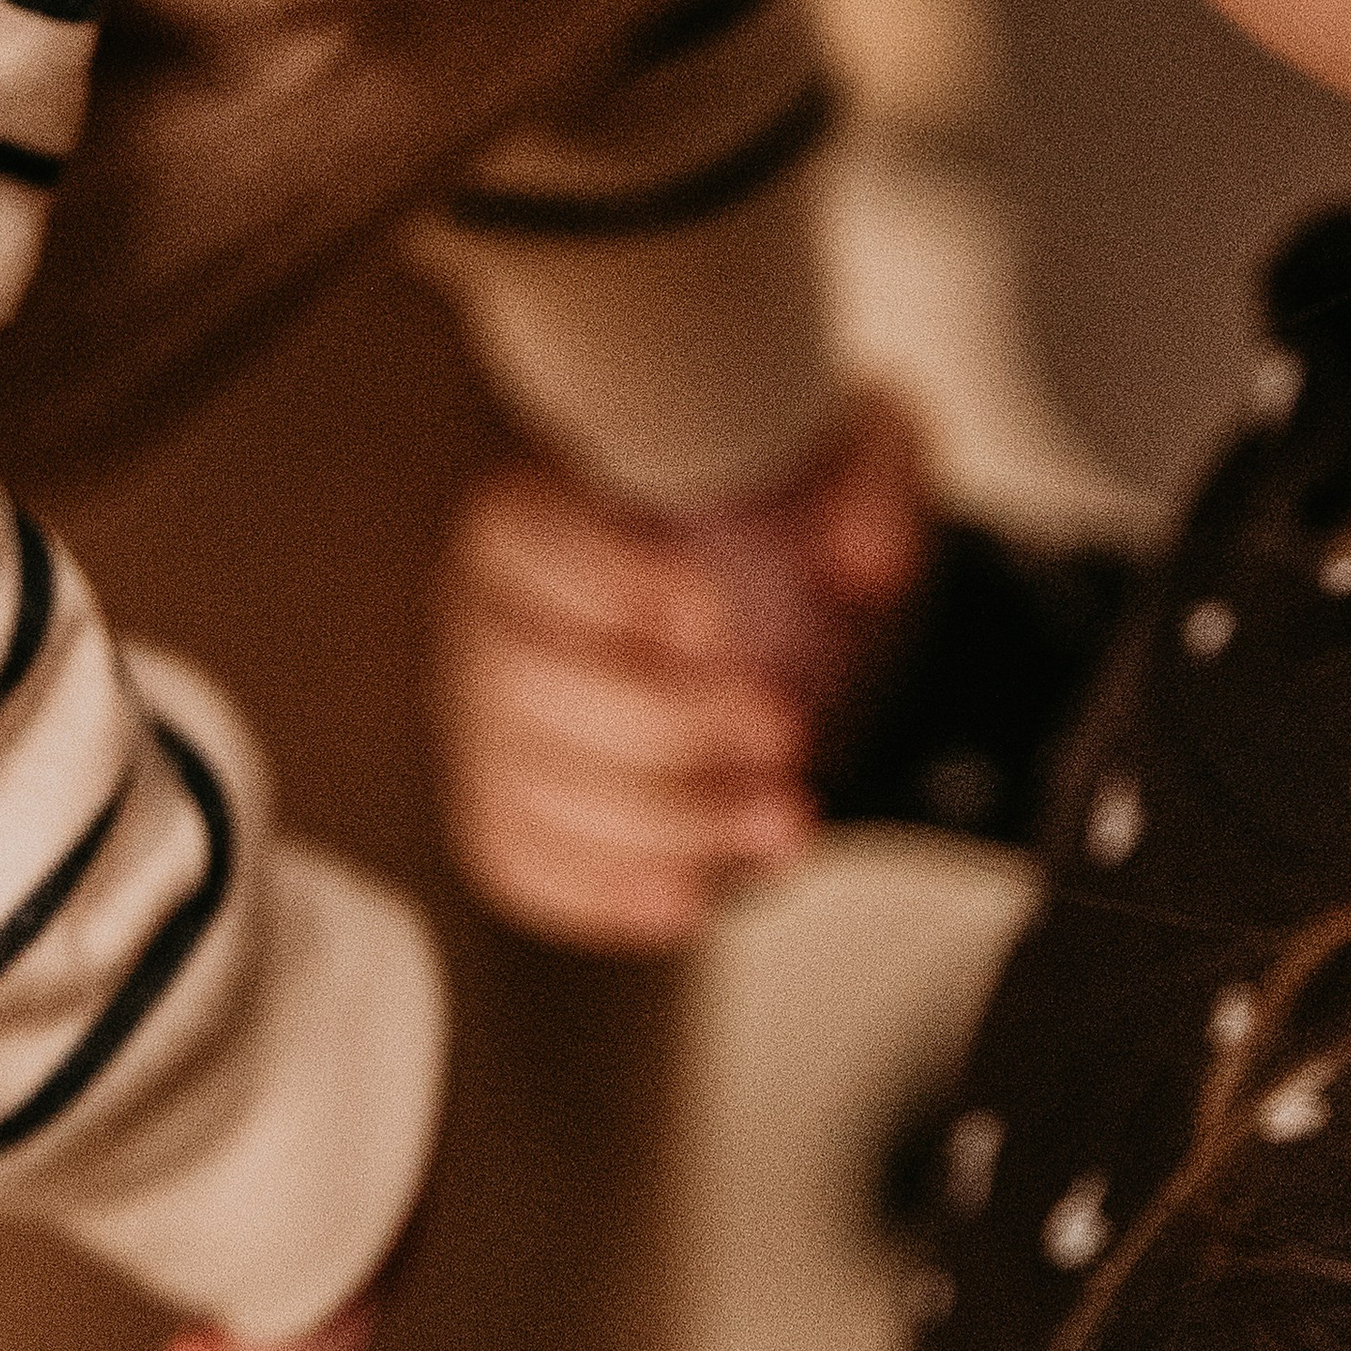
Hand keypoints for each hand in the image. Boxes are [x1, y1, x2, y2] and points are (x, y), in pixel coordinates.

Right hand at [435, 390, 930, 952]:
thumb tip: (865, 562)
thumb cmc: (777, 522)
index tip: (713, 620)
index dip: (609, 585)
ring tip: (786, 822)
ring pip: (533, 790)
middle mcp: (482, 619)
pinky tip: (694, 892)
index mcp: (537, 512)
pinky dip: (606, 891)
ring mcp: (482, 726)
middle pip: (527, 684)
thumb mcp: (843, 458)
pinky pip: (521, 866)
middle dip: (668, 728)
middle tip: (787, 736)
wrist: (769, 616)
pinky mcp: (501, 813)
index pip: (528, 541)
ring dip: (668, 824)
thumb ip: (868, 480)